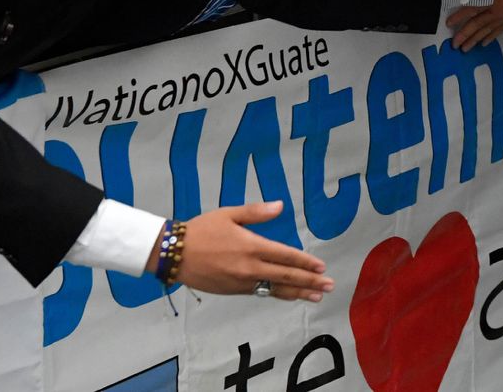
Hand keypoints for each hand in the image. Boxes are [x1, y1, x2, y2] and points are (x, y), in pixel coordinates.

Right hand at [175, 202, 331, 301]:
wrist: (174, 254)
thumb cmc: (202, 230)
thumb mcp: (229, 214)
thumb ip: (257, 212)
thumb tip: (281, 206)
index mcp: (252, 246)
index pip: (286, 256)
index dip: (306, 263)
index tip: (321, 267)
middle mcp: (250, 268)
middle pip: (286, 276)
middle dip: (309, 282)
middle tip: (328, 286)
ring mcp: (242, 282)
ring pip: (275, 289)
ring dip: (298, 293)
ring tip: (316, 297)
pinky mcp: (233, 291)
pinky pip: (261, 292)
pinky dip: (277, 294)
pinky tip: (288, 295)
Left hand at [446, 0, 502, 50]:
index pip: (470, 10)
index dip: (458, 17)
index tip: (448, 23)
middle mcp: (495, 12)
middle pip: (476, 25)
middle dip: (464, 35)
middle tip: (454, 45)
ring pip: (485, 32)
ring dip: (474, 41)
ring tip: (465, 49)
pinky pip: (497, 32)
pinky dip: (489, 38)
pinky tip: (483, 44)